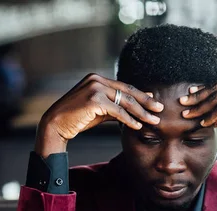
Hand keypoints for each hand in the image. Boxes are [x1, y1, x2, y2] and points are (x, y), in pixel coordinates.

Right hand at [35, 73, 163, 156]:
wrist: (56, 124)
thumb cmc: (77, 118)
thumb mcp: (98, 110)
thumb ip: (114, 107)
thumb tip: (133, 109)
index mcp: (97, 79)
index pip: (124, 87)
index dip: (141, 95)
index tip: (153, 101)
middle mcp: (96, 80)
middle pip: (128, 92)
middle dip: (146, 102)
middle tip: (160, 109)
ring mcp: (95, 88)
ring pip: (125, 101)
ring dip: (142, 112)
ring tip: (154, 120)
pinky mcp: (94, 100)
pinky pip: (118, 111)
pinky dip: (129, 119)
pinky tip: (138, 126)